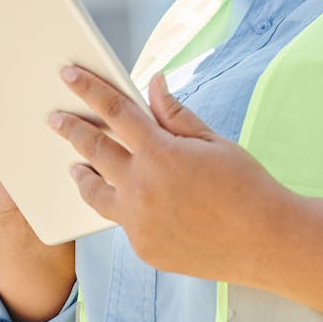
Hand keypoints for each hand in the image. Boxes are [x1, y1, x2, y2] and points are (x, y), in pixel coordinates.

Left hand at [48, 65, 294, 282]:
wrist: (267, 243)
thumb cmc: (246, 186)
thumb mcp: (213, 141)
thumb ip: (175, 114)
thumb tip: (153, 83)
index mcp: (161, 153)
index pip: (114, 111)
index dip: (88, 88)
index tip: (68, 74)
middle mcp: (142, 187)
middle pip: (93, 149)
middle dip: (70, 129)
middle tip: (54, 118)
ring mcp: (139, 222)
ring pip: (95, 192)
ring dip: (82, 173)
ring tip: (74, 165)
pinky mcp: (143, 247)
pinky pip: (122, 220)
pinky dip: (119, 204)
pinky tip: (122, 198)